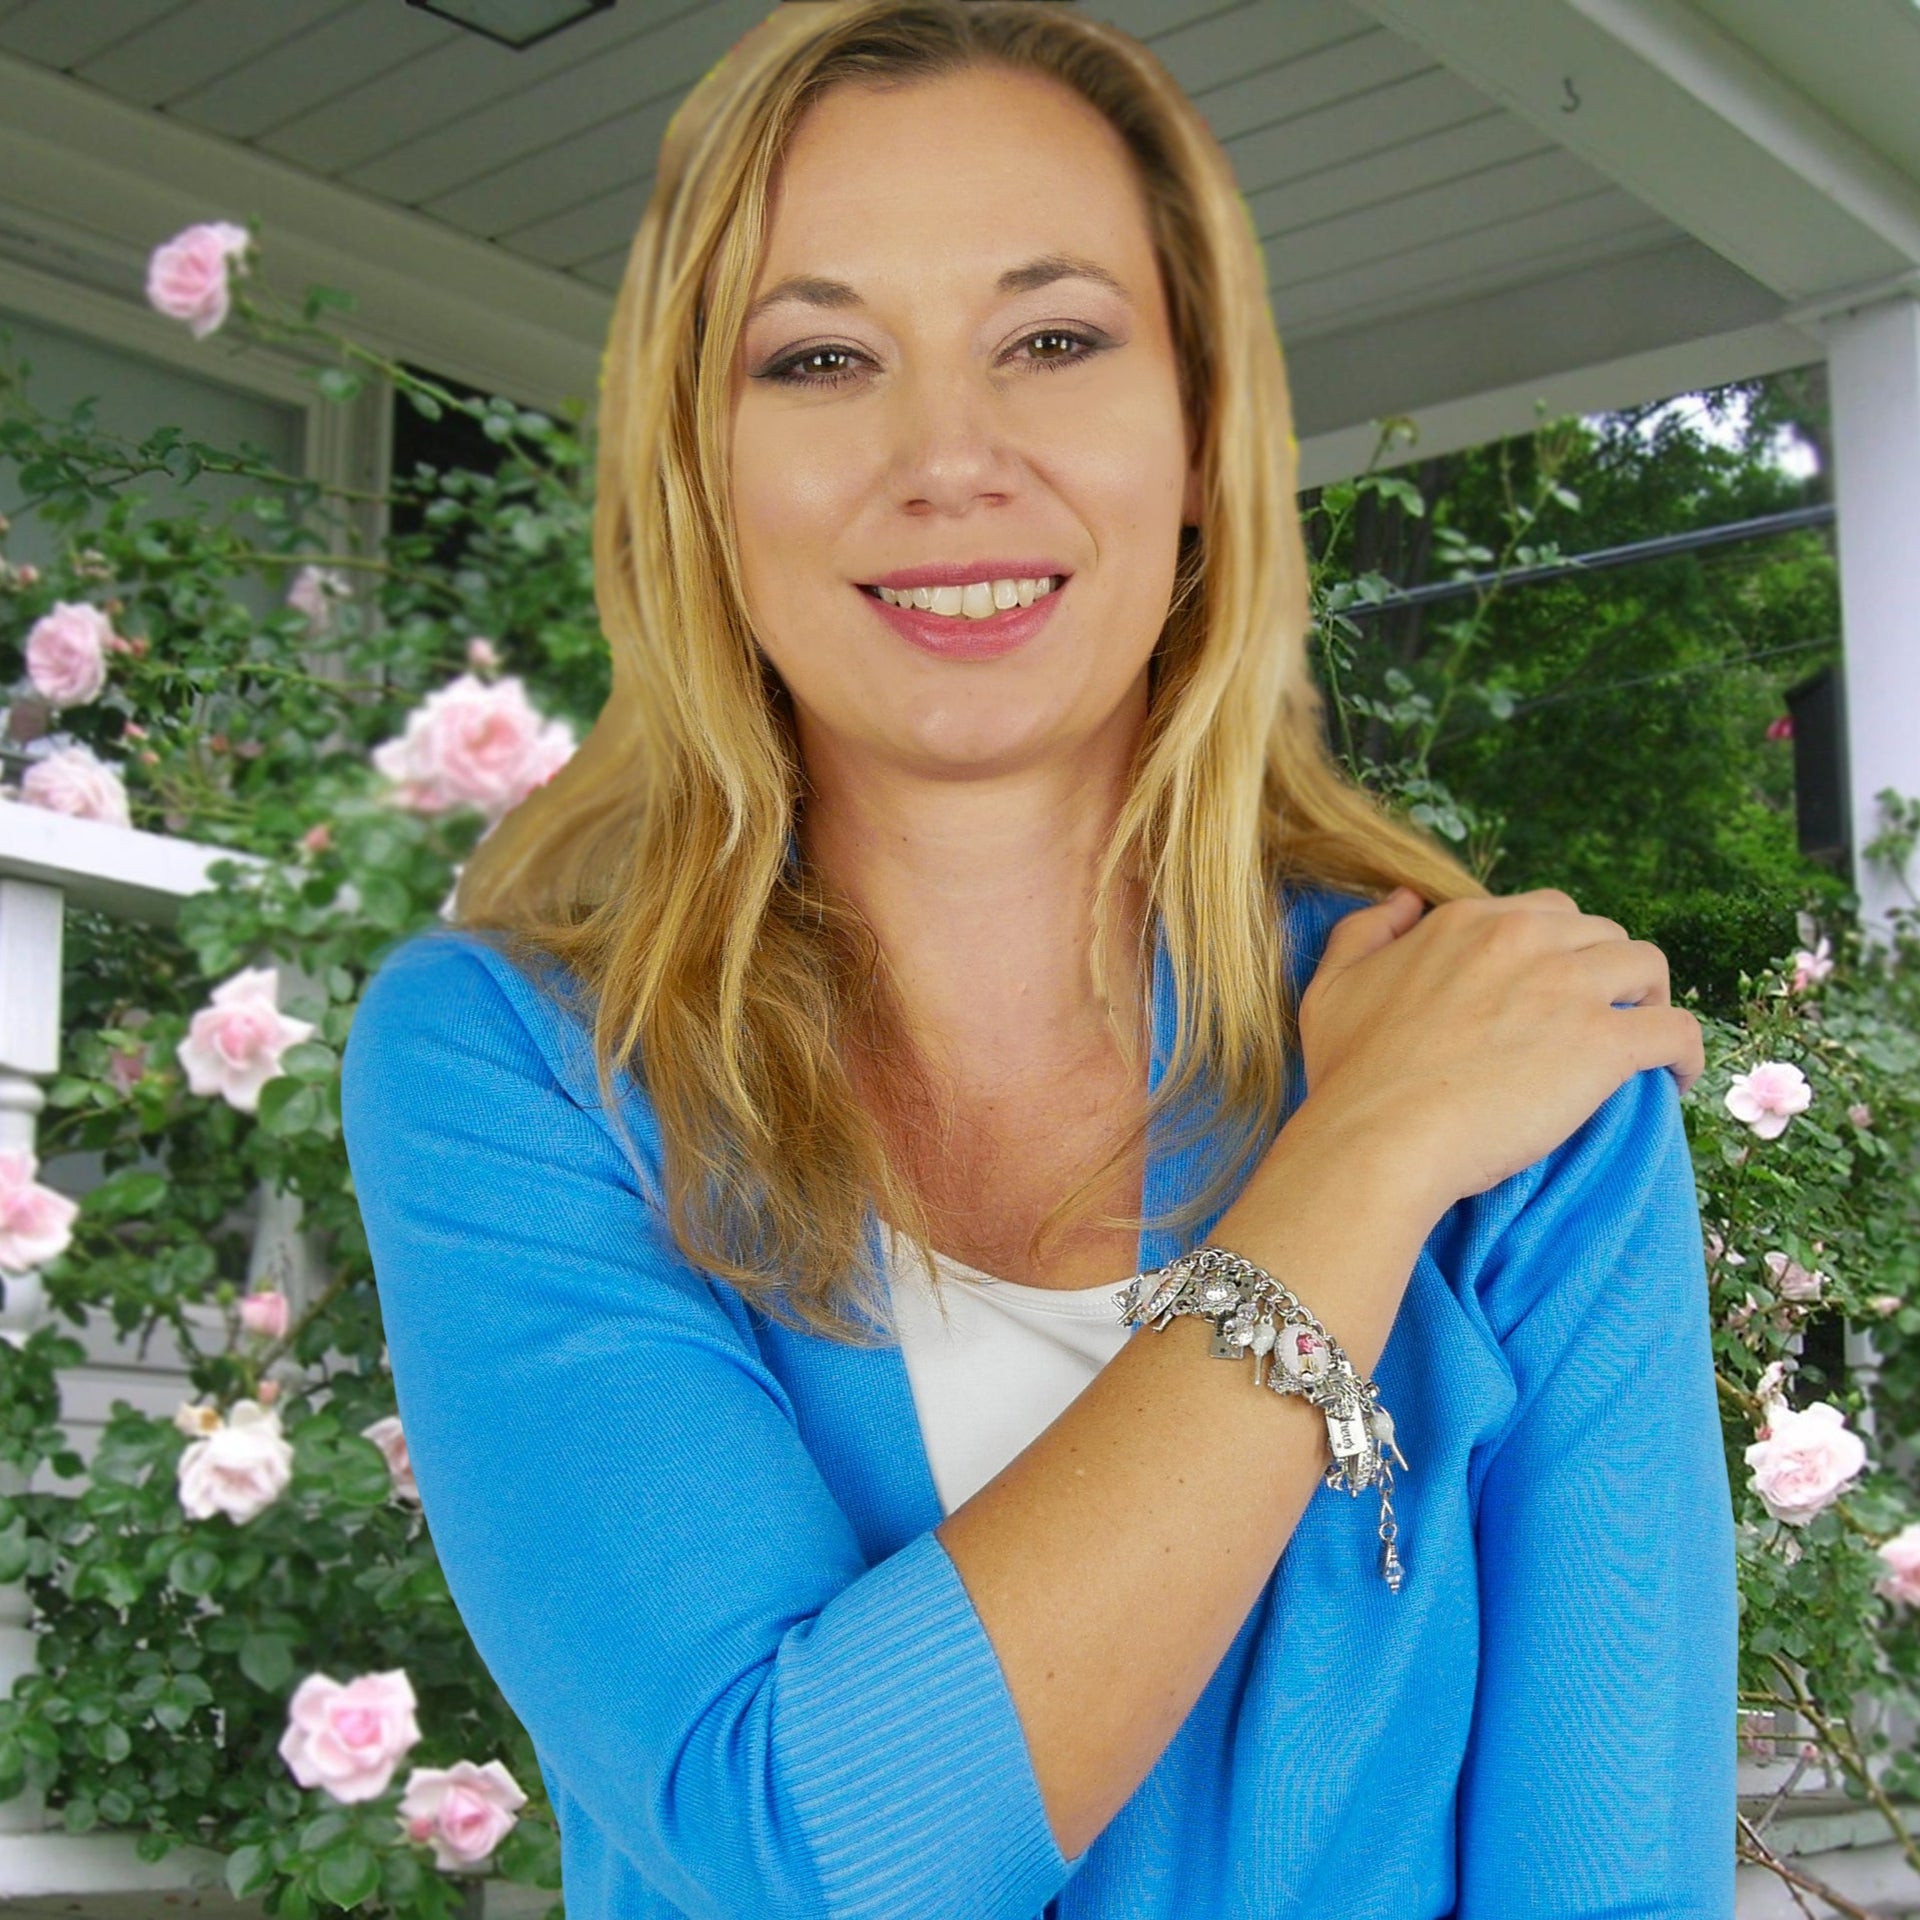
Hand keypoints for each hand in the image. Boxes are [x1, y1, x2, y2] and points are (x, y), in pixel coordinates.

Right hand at [1292, 886, 1705, 1212]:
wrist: (1378, 1138)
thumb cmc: (1350, 1075)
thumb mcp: (1332, 987)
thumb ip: (1363, 931)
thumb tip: (1401, 900)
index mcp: (1466, 922)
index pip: (1541, 913)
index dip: (1554, 951)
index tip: (1551, 991)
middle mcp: (1523, 938)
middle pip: (1599, 932)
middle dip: (1605, 969)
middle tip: (1597, 1016)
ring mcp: (1569, 987)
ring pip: (1647, 966)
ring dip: (1649, 998)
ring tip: (1644, 1039)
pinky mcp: (1605, 1043)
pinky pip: (1676, 1030)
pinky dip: (1686, 1052)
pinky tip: (1676, 1077)